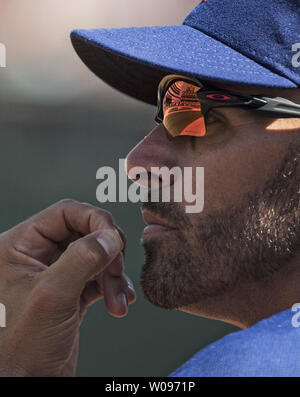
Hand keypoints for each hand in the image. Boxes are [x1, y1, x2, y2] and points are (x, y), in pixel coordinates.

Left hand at [0, 199, 135, 376]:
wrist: (29, 385)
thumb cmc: (21, 349)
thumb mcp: (51, 297)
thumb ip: (82, 259)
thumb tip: (110, 236)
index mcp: (19, 246)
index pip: (65, 213)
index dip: (95, 221)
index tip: (114, 239)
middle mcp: (37, 256)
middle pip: (86, 233)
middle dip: (108, 254)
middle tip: (116, 271)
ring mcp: (56, 274)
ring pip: (97, 256)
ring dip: (114, 276)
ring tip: (118, 300)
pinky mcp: (71, 291)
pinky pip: (100, 277)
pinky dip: (114, 287)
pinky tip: (120, 303)